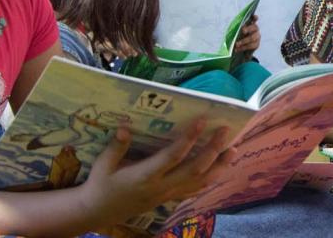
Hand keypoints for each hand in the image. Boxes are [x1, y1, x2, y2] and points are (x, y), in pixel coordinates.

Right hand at [83, 119, 235, 224]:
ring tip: (233, 149)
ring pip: (200, 182)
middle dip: (213, 150)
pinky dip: (210, 179)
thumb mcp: (103, 164)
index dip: (189, 138)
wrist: (99, 212)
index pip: (173, 156)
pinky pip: (195, 190)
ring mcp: (168, 195)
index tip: (202, 120)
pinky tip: (221, 168)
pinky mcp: (169, 199)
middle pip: (194, 169)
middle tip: (225, 131)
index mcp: (145, 176)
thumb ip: (116, 146)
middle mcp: (161, 186)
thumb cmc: (101, 184)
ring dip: (219, 166)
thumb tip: (124, 125)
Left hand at [234, 16, 260, 55]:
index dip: (254, 17)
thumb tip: (234, 30)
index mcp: (250, 24)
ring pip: (252, 38)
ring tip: (236, 44)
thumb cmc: (237, 38)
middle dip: (248, 28)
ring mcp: (257, 37)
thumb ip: (236, 29)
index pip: (254, 19)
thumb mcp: (235, 32)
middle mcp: (255, 29)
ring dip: (243, 41)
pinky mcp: (256, 44)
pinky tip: (237, 49)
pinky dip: (243, 47)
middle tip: (243, 31)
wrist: (241, 50)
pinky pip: (250, 46)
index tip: (254, 16)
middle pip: (254, 27)